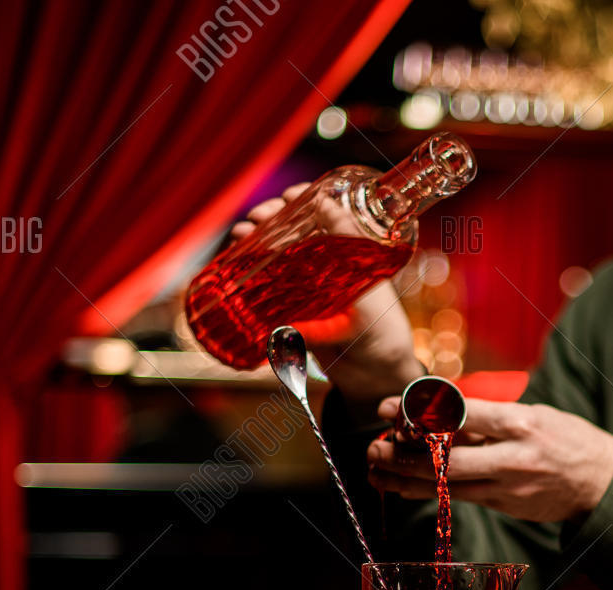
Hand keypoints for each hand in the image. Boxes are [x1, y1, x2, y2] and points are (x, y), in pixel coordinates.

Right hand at [233, 186, 421, 420]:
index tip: (293, 196)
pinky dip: (249, 260)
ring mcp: (308, 278)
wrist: (376, 371)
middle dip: (275, 214)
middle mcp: (329, 261)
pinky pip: (269, 273)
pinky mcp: (292, 299)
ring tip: (241, 233)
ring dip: (257, 233)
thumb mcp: (355, 328)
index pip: (331, 214)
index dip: (310, 199)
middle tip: (259, 217)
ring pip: (279, 244)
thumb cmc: (379, 339)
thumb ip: (322, 331)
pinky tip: (233, 253)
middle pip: (298, 224)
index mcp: (354, 255)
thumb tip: (280, 332)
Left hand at [366, 398, 612, 522]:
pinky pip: (459, 497)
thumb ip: (490, 418)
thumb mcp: (536, 415)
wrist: (603, 484)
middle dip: (405, 455)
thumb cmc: (568, 440)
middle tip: (374, 447)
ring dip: (407, 479)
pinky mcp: (506, 506)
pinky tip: (404, 487)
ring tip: (376, 471)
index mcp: (522, 424)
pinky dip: (429, 491)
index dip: (420, 413)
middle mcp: (513, 458)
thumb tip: (440, 413)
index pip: (461, 415)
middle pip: (447, 459)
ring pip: (447, 485)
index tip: (390, 408)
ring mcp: (508, 487)